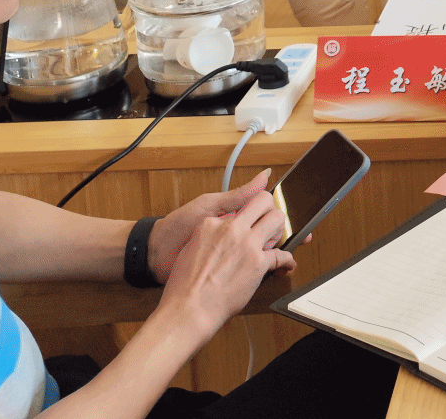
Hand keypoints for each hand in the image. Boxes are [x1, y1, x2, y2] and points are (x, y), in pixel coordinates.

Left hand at [149, 170, 279, 282]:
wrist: (156, 254)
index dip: (280, 216)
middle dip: (280, 236)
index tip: (289, 222)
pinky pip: (252, 268)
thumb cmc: (179, 225)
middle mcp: (239, 232)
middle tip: (280, 242)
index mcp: (237, 214)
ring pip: (265, 252)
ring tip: (275, 258)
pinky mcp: (229, 269)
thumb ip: (238, 195)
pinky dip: (263, 270)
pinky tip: (270, 271)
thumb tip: (264, 175)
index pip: (268, 210)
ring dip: (274, 255)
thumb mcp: (210, 206)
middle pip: (271, 232)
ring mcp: (234, 251)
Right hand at [153, 184, 293, 336]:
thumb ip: (208, 234)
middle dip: (270, 208)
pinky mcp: (258, 263)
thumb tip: (218, 232)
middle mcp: (231, 229)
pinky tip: (286, 264)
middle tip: (270, 221)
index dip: (247, 213)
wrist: (189, 308)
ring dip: (281, 229)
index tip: (251, 219)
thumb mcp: (190, 248)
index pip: (238, 204)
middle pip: (262, 201)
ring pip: (277, 219)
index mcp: (211, 223)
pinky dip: (287, 261)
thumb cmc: (185, 286)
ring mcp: (246, 244)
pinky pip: (282, 255)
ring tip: (277, 238)